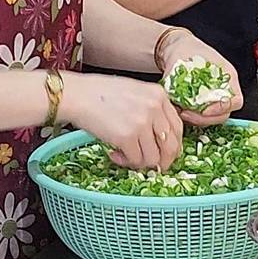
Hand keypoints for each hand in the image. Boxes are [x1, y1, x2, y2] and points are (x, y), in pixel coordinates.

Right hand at [60, 72, 182, 170]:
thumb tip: (160, 137)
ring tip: (124, 155)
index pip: (178, 127)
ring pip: (153, 157)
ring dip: (140, 162)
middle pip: (171, 145)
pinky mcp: (127, 136)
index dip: (173, 145)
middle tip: (153, 166)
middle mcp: (155, 107)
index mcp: (160, 95)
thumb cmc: (103, 92)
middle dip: (164, 161)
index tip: (166, 154)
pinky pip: (135, 160)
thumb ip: (152, 109)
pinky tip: (113, 154)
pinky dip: (125, 162)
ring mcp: (142, 122)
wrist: (79, 94)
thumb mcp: (137, 92)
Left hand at [159, 29, 242, 126]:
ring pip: (213, 117)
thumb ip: (184, 79)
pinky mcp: (203, 102)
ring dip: (197, 119)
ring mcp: (214, 96)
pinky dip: (191, 116)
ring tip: (182, 111)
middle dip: (204, 118)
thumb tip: (180, 97)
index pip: (235, 100)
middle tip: (188, 113)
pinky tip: (179, 109)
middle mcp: (224, 88)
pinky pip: (202, 116)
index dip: (221, 108)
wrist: (177, 47)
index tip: (204, 110)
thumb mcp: (187, 61)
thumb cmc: (186, 49)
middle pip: (224, 113)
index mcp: (227, 76)